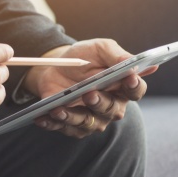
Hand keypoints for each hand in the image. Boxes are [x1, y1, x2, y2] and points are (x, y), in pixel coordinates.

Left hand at [23, 39, 152, 138]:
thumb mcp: (99, 48)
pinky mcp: (72, 126)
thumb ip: (116, 55)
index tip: (129, 78)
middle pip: (112, 110)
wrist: (57, 66)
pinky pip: (63, 128)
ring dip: (72, 117)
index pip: (135, 90)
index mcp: (122, 87)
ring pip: (87, 123)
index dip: (134, 86)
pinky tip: (41, 117)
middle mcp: (111, 107)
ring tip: (59, 109)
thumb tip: (133, 62)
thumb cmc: (84, 57)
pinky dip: (52, 123)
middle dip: (100, 103)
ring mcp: (92, 119)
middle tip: (89, 94)